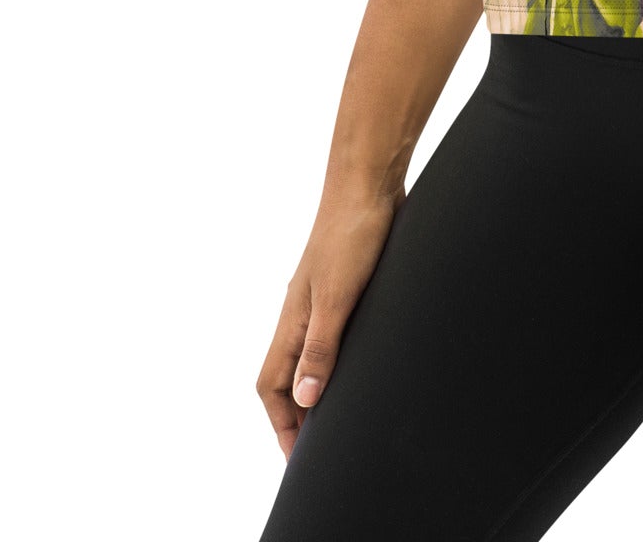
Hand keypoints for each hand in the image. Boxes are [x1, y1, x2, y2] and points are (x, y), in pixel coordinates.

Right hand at [256, 185, 402, 458]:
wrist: (369, 181)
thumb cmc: (352, 234)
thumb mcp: (337, 297)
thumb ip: (321, 346)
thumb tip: (305, 398)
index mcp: (292, 320)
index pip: (273, 386)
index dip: (283, 424)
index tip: (297, 459)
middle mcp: (301, 312)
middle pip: (287, 376)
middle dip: (297, 415)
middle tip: (317, 450)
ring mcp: (322, 297)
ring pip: (309, 354)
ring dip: (316, 387)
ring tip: (335, 417)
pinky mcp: (346, 283)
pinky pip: (332, 333)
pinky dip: (335, 357)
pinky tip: (358, 362)